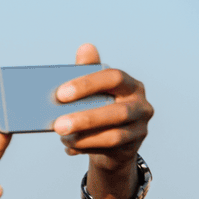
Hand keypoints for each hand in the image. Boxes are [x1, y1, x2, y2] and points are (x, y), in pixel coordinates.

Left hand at [53, 44, 152, 174]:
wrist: (113, 143)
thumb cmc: (100, 108)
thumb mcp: (94, 90)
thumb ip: (88, 71)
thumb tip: (85, 47)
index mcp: (131, 85)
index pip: (114, 78)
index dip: (88, 84)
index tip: (60, 94)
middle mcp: (141, 106)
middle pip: (116, 112)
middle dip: (85, 119)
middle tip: (57, 125)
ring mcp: (140, 129)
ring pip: (113, 136)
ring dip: (84, 138)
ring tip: (62, 137)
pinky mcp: (132, 149)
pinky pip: (108, 151)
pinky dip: (85, 148)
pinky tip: (69, 147)